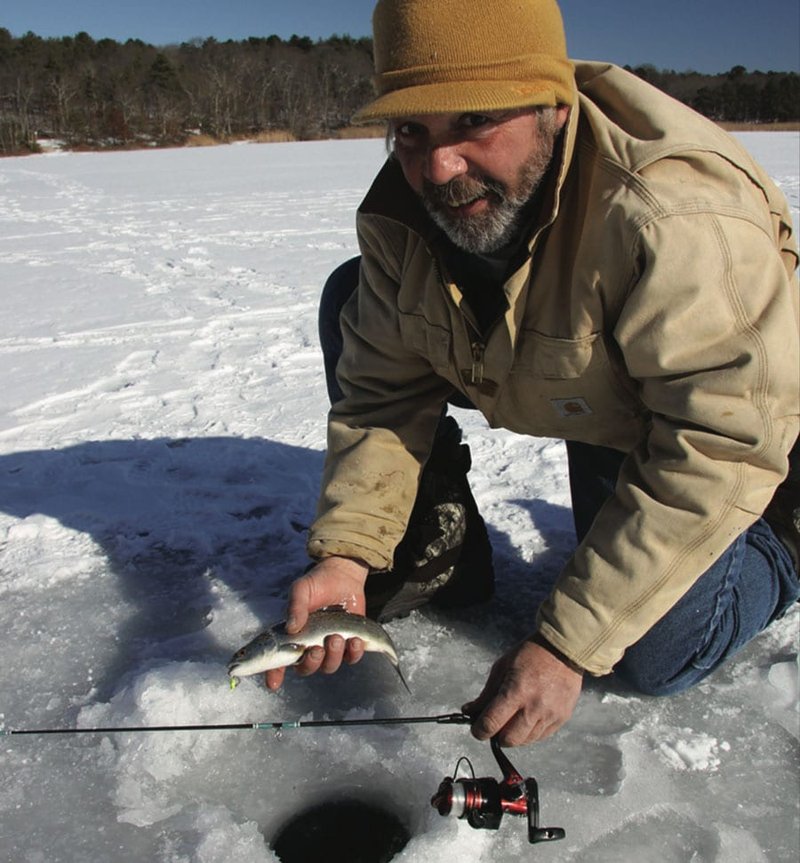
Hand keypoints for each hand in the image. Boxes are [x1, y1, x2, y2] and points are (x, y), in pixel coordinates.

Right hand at [265, 556, 368, 689]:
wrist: (344, 575)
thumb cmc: (318, 583)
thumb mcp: (302, 590)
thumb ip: (296, 607)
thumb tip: (292, 627)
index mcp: (293, 636)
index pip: (279, 660)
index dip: (274, 674)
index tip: (273, 683)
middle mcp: (310, 645)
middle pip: (306, 668)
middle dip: (311, 663)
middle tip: (317, 648)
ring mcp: (329, 646)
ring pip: (329, 666)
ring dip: (333, 656)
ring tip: (336, 637)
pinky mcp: (349, 643)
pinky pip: (351, 658)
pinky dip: (354, 653)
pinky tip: (355, 640)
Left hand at [462, 639, 582, 745]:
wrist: (563, 649)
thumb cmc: (529, 655)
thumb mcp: (501, 668)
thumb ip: (486, 694)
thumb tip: (469, 712)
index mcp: (516, 691)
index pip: (491, 724)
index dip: (479, 730)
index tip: (477, 729)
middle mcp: (534, 707)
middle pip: (509, 740)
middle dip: (497, 736)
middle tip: (495, 724)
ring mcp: (550, 714)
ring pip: (525, 741)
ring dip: (515, 734)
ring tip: (513, 716)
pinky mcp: (562, 718)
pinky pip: (541, 736)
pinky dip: (530, 731)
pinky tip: (528, 716)